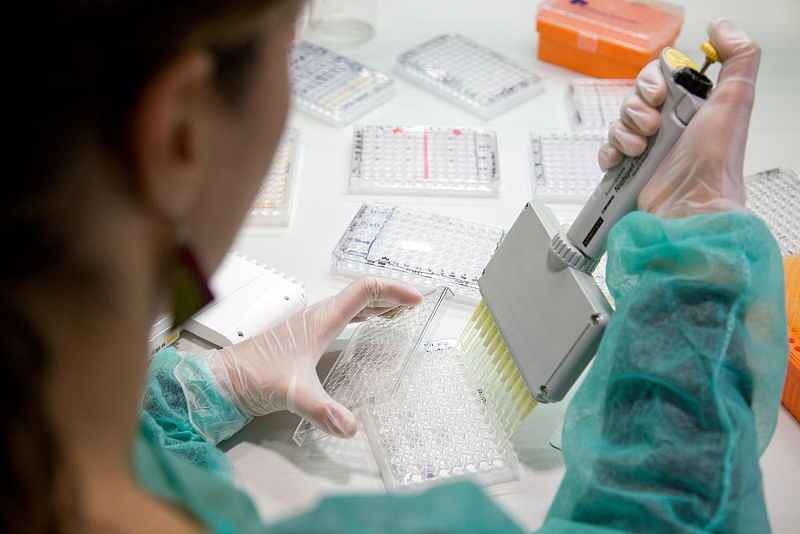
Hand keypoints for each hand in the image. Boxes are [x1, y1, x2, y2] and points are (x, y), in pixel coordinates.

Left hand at [204, 277, 421, 437]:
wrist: (225, 379)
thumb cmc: (253, 377)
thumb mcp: (292, 394)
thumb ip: (322, 410)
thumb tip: (351, 427)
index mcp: (321, 320)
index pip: (363, 291)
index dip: (393, 290)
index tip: (416, 300)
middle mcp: (318, 316)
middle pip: (361, 293)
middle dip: (391, 295)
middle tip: (415, 306)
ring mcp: (311, 324)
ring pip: (352, 304)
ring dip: (378, 303)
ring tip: (400, 311)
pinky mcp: (306, 335)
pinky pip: (342, 315)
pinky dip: (363, 314)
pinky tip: (368, 325)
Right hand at [598, 19, 760, 217]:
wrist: (690, 205)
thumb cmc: (714, 160)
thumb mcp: (735, 100)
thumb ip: (738, 57)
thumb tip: (720, 27)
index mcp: (692, 108)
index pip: (660, 78)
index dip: (653, 82)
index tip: (660, 96)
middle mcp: (669, 127)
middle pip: (635, 98)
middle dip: (637, 107)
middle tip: (652, 125)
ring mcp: (647, 149)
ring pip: (619, 122)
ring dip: (624, 131)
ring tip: (640, 148)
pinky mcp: (628, 170)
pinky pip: (607, 149)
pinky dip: (610, 152)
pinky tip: (622, 160)